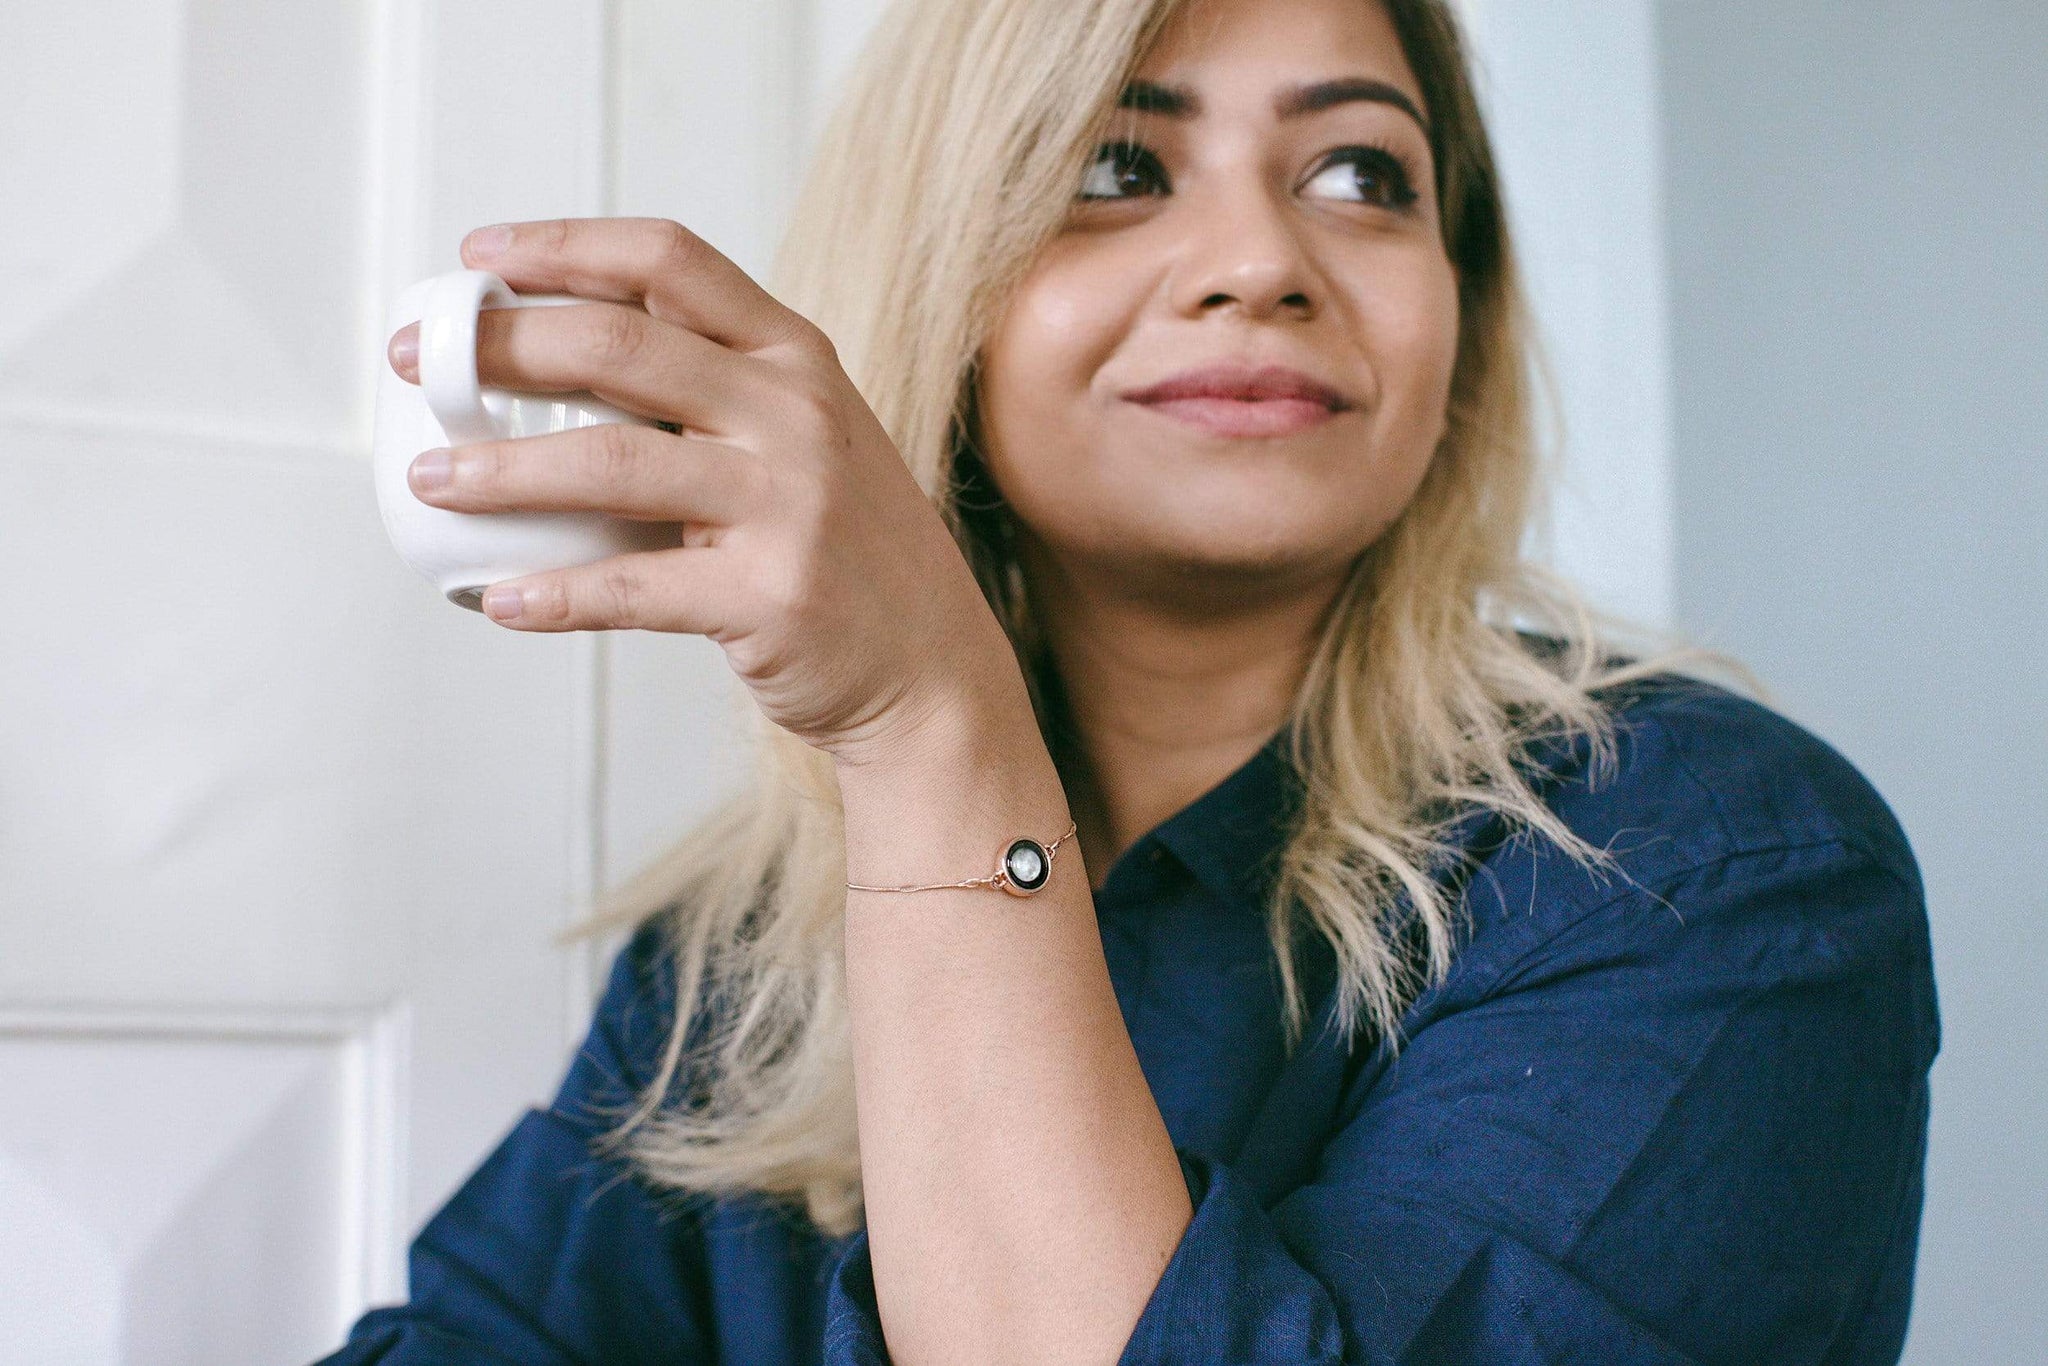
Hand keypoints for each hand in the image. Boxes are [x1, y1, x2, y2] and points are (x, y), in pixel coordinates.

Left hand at [386, 217, 1021, 765]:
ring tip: (430, 478)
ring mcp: (787, 504)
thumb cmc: (844, 551)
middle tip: (422, 365)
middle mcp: (795, 414)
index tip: (479, 257)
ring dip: (500, 470)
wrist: (932, 671)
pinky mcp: (768, 596)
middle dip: (499, 346)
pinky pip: (631, 586)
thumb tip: (550, 362)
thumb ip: (709, 393)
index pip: (668, 262)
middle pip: (618, 346)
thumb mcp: (802, 438)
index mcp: (796, 357)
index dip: (563, 246)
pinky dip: (552, 594)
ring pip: (609, 462)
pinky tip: (499, 597)